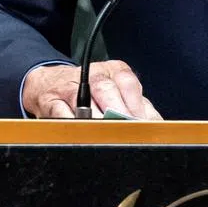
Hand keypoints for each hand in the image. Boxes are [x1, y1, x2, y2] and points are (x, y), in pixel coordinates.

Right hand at [21, 61, 161, 120]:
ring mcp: (70, 87)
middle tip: (126, 132)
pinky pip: (61, 113)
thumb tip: (157, 125)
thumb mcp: (119, 91)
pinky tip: (82, 134)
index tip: (141, 124)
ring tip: (106, 136)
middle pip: (106, 90)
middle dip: (117, 113)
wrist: (49, 83)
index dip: (135, 105)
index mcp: (114, 70)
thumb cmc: (92, 91)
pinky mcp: (51, 101)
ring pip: (84, 102)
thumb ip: (139, 107)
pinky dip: (72, 125)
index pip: (128, 82)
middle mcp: (93, 74)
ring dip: (96, 120)